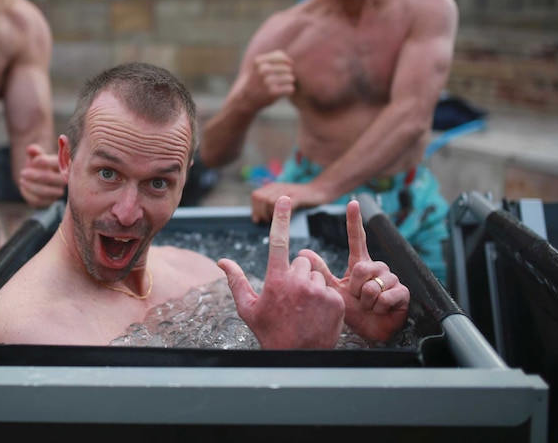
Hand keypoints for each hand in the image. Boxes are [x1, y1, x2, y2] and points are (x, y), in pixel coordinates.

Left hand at [18, 144, 65, 207]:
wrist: (37, 179)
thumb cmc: (39, 165)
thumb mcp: (37, 156)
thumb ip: (34, 151)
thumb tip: (31, 149)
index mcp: (63, 165)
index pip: (59, 163)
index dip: (46, 162)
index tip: (34, 160)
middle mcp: (64, 180)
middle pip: (52, 179)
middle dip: (35, 176)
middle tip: (22, 172)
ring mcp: (57, 192)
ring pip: (45, 192)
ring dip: (31, 186)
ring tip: (21, 180)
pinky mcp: (49, 202)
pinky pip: (38, 201)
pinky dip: (28, 194)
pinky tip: (23, 187)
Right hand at [219, 195, 343, 348]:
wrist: (297, 358)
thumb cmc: (269, 332)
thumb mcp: (248, 308)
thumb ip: (236, 281)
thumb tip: (222, 261)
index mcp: (276, 280)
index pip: (279, 240)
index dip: (281, 217)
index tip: (284, 199)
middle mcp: (298, 281)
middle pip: (302, 261)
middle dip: (298, 272)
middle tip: (292, 296)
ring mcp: (319, 290)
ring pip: (317, 274)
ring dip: (312, 284)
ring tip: (305, 307)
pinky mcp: (335, 300)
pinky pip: (330, 288)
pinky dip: (325, 298)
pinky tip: (316, 313)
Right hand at [239, 50, 294, 110]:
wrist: (246, 99)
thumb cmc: (258, 79)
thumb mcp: (260, 64)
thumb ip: (275, 57)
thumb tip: (291, 62)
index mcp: (259, 61)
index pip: (281, 56)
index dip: (284, 63)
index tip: (279, 70)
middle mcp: (263, 70)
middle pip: (288, 68)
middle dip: (285, 74)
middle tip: (276, 80)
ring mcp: (268, 81)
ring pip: (291, 78)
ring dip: (287, 83)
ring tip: (278, 86)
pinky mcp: (273, 92)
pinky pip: (290, 88)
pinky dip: (287, 91)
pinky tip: (279, 92)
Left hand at [250, 181, 329, 223]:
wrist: (318, 191)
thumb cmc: (299, 200)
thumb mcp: (281, 202)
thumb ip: (267, 209)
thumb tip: (255, 219)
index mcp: (272, 188)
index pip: (255, 196)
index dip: (256, 209)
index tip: (261, 219)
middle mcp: (278, 187)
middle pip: (260, 198)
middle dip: (262, 212)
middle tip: (270, 221)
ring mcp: (288, 191)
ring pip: (270, 201)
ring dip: (271, 214)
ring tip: (279, 220)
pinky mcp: (298, 196)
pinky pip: (286, 204)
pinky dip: (284, 213)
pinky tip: (289, 217)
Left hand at [300, 200, 409, 341]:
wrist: (371, 330)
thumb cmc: (354, 310)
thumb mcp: (333, 290)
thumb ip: (320, 272)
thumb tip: (303, 253)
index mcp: (361, 263)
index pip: (358, 239)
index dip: (354, 221)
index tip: (353, 202)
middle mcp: (377, 267)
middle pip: (363, 268)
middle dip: (357, 288)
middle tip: (359, 298)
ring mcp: (391, 279)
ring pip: (373, 285)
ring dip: (367, 301)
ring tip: (370, 306)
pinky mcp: (402, 292)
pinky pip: (384, 297)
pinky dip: (379, 308)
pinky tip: (381, 310)